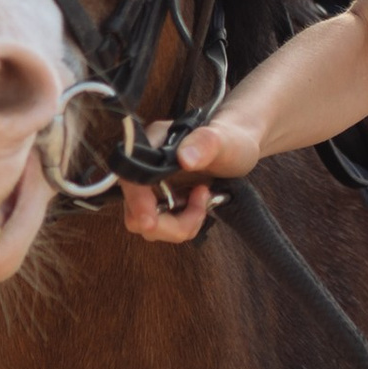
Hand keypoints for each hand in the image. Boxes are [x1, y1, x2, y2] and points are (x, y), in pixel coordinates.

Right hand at [117, 99, 263, 242]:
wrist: (237, 150)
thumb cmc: (230, 140)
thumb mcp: (223, 140)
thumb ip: (205, 143)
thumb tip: (184, 158)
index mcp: (151, 146)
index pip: (130, 179)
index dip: (137, 202)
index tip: (151, 221)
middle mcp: (144, 170)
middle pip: (134, 213)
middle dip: (168, 222)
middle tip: (200, 205)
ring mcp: (152, 190)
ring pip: (150, 226)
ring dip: (180, 225)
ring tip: (203, 200)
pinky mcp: (162, 204)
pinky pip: (164, 228)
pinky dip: (185, 225)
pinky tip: (200, 205)